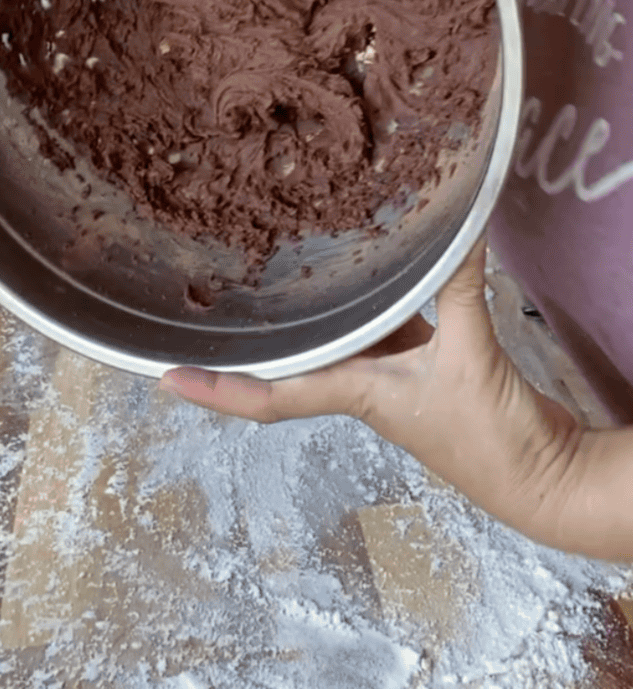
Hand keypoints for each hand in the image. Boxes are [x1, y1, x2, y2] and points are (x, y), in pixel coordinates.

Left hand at [160, 241, 583, 544]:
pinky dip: (376, 303)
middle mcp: (360, 385)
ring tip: (277, 264)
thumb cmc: (491, 438)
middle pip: (291, 361)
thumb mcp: (470, 357)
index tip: (165, 380)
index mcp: (354, 392)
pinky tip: (375, 268)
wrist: (540, 475)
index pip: (267, 397)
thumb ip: (459, 291)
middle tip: (209, 295)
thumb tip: (460, 230)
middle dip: (251, 339)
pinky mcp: (424, 367)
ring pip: (338, 338)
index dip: (215, 390)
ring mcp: (390, 379)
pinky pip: (385, 328)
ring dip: (310, 312)